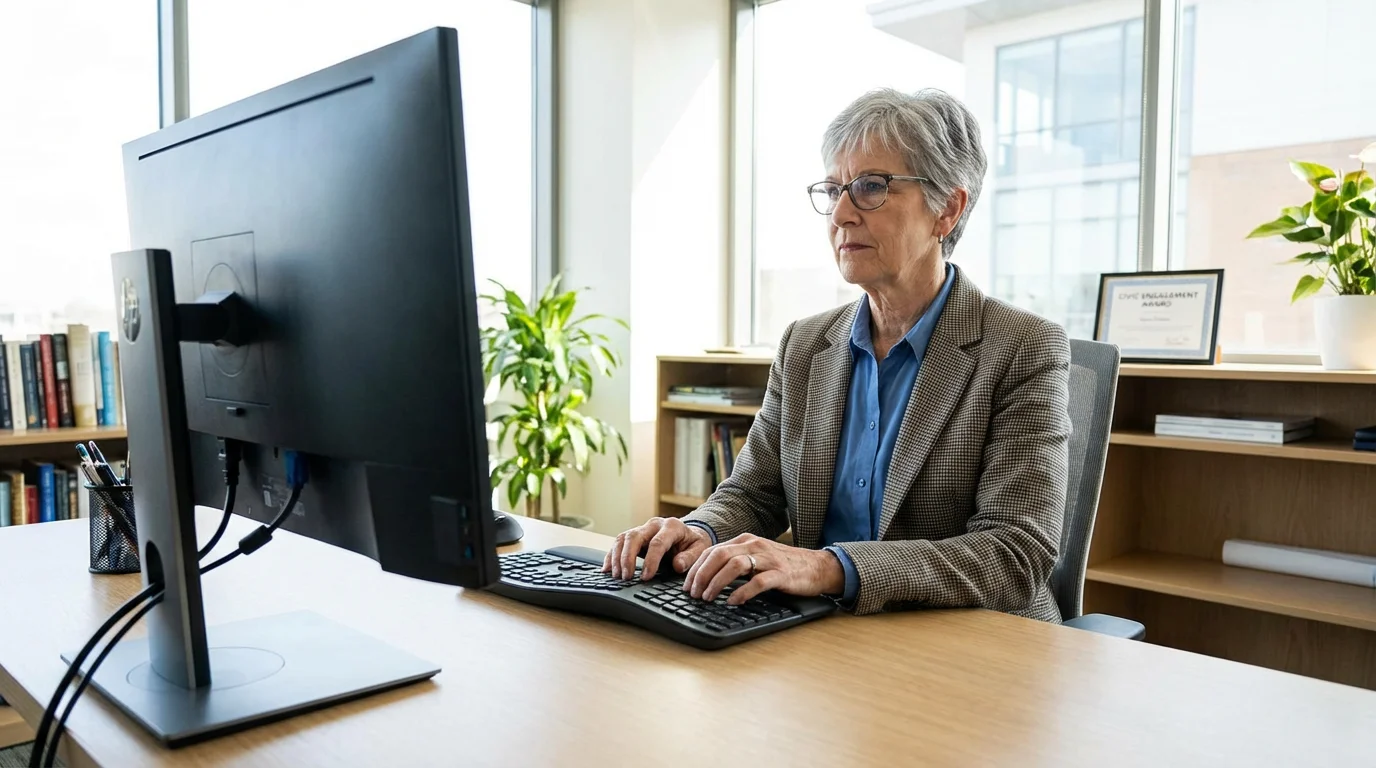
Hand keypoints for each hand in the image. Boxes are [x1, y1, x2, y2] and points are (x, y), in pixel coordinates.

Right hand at [602, 517, 712, 580]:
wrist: (689, 535)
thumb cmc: (693, 544)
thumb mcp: (699, 549)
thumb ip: (690, 557)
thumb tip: (678, 565)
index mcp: (672, 526)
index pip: (657, 542)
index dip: (650, 561)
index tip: (646, 577)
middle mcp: (654, 524)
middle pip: (634, 537)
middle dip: (628, 558)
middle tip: (627, 577)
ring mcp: (642, 529)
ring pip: (623, 538)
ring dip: (617, 558)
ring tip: (618, 576)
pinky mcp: (634, 536)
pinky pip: (618, 543)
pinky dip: (611, 556)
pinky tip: (607, 569)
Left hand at [685, 533, 844, 605]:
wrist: (817, 567)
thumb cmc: (784, 566)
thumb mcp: (756, 558)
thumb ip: (736, 561)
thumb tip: (708, 577)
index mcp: (745, 541)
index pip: (712, 551)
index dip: (696, 568)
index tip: (686, 585)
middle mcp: (754, 545)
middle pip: (719, 555)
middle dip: (701, 575)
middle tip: (693, 593)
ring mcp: (768, 558)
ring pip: (734, 566)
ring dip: (716, 583)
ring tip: (707, 598)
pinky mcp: (781, 574)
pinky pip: (757, 582)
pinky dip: (742, 592)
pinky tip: (732, 602)